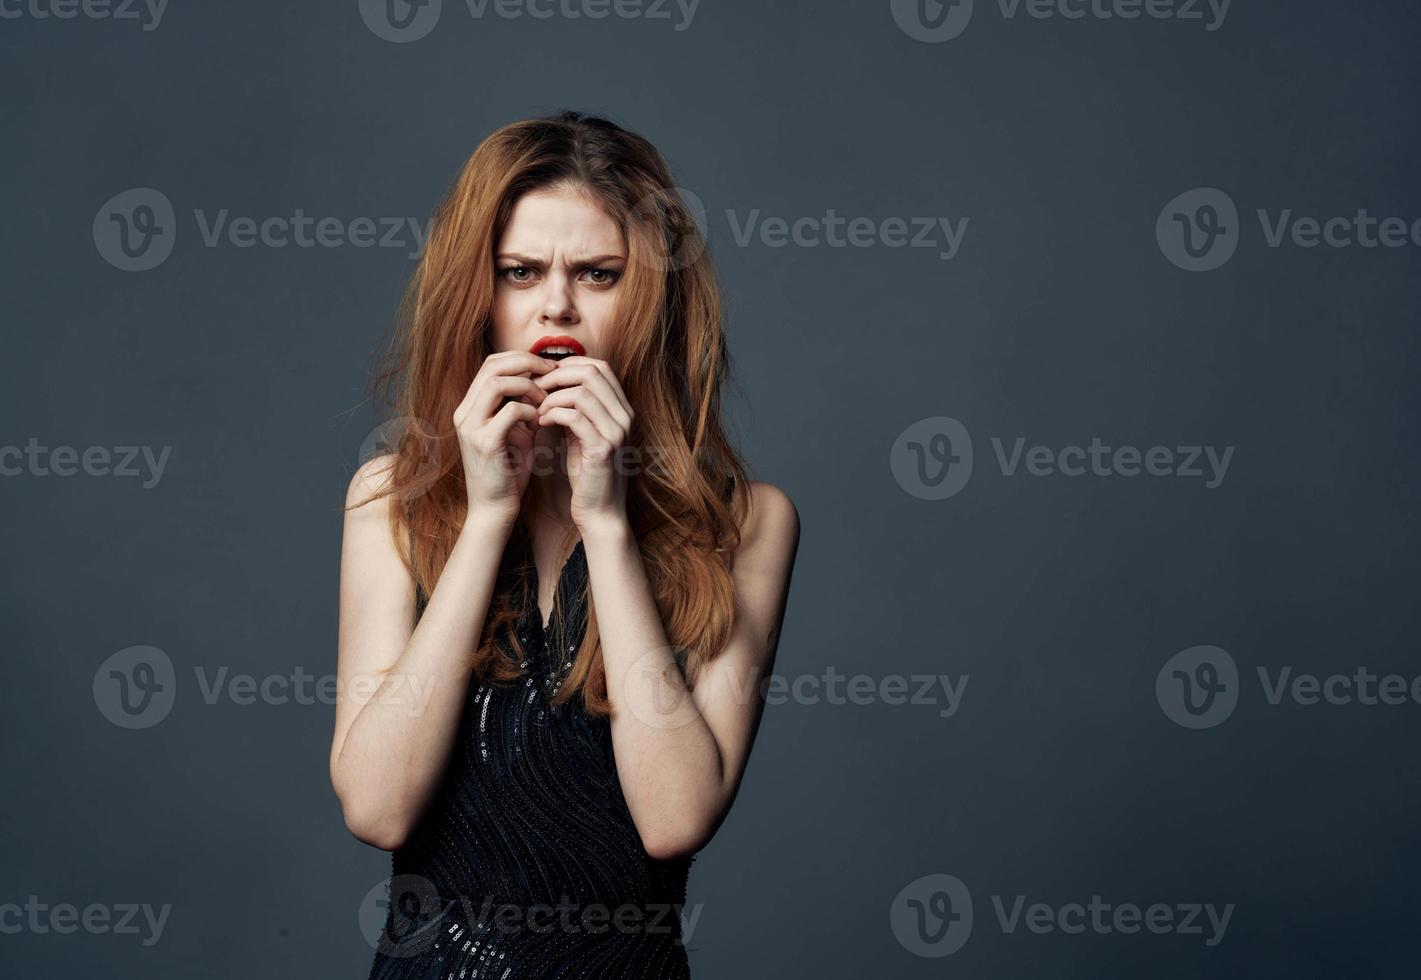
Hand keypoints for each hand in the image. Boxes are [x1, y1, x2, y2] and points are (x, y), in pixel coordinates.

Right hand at [452, 351, 552, 523]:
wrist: (495, 508)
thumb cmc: (509, 470)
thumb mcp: (516, 431)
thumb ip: (523, 406)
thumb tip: (544, 382)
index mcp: (470, 407)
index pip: (492, 364)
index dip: (521, 359)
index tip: (548, 368)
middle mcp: (465, 413)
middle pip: (492, 366)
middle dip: (526, 363)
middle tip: (552, 373)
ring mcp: (471, 427)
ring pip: (497, 383)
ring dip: (527, 386)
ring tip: (545, 399)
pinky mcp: (484, 443)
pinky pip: (509, 411)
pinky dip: (529, 410)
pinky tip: (541, 421)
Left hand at [533, 356, 634, 529]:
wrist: (600, 512)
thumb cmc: (589, 474)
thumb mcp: (585, 434)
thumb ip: (578, 410)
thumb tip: (555, 383)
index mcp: (622, 410)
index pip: (600, 367)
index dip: (570, 365)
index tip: (547, 377)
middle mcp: (625, 417)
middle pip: (592, 373)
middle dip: (558, 376)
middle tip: (537, 388)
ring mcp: (616, 433)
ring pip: (581, 392)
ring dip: (552, 397)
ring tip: (537, 409)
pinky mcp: (601, 449)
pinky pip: (574, 417)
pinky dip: (552, 415)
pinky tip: (540, 423)